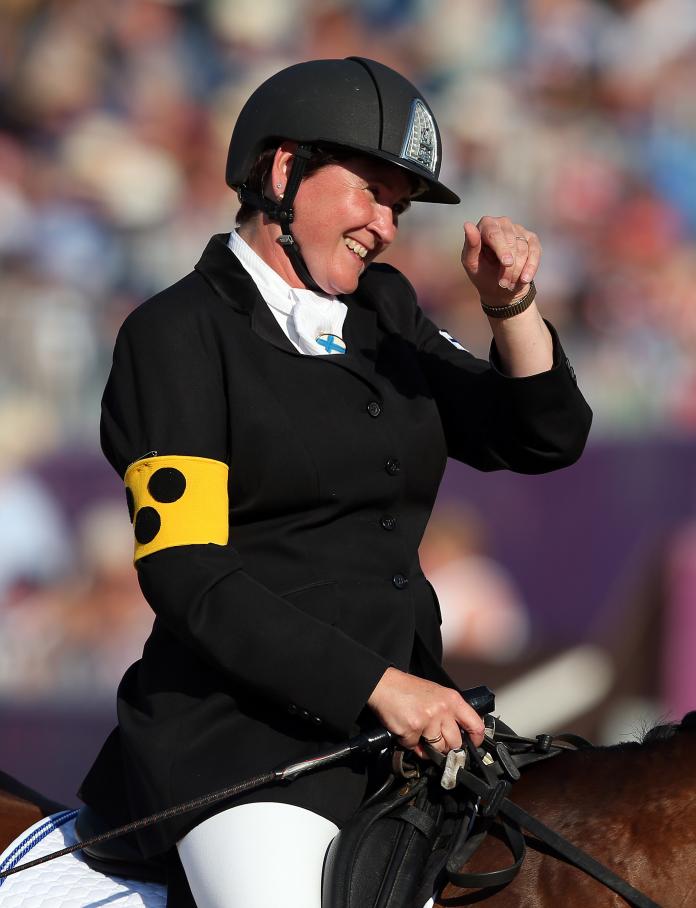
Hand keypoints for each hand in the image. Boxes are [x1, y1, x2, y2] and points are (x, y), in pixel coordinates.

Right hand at [366, 667, 484, 758]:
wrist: (384, 685)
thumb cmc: (408, 689)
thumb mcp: (437, 694)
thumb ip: (450, 712)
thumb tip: (460, 735)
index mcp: (452, 700)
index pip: (476, 724)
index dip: (476, 740)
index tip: (472, 746)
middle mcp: (442, 710)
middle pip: (456, 743)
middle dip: (446, 746)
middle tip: (437, 740)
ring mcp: (428, 721)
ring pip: (437, 749)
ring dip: (428, 746)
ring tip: (419, 731)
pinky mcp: (412, 730)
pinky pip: (415, 748)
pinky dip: (410, 743)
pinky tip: (406, 729)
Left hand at [461, 217, 540, 307]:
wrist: (499, 289)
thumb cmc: (482, 273)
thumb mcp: (471, 263)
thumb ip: (470, 246)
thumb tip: (467, 225)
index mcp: (485, 225)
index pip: (494, 232)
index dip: (502, 249)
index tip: (507, 263)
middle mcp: (502, 223)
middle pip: (511, 242)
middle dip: (508, 266)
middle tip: (502, 283)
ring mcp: (518, 229)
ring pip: (523, 249)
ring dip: (517, 270)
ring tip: (507, 284)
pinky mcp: (531, 239)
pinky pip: (535, 251)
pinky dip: (531, 267)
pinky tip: (524, 279)